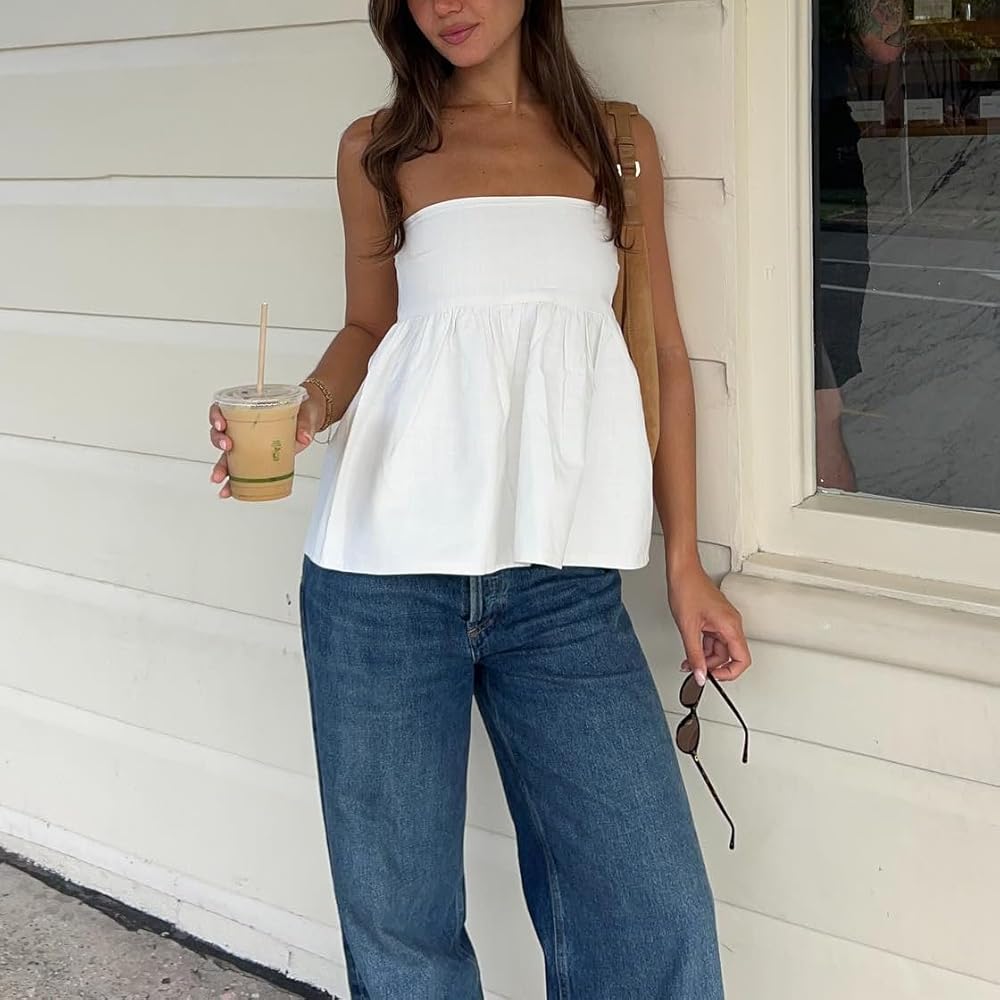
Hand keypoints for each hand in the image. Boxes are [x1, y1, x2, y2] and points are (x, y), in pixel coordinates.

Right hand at [208, 388, 324, 498]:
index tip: (222, 424)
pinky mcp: (256, 458)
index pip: (223, 409)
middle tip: (227, 446)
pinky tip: (228, 490)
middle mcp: (244, 428)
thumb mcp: (305, 412)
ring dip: (221, 466)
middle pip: (220, 433)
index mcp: (250, 410)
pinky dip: (232, 482)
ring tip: (221, 477)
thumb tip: (304, 437)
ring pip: (226, 454)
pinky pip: (239, 470)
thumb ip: (305, 424)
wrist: (310, 420)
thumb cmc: (302, 411)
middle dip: (218, 441)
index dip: (216, 416)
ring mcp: (248, 444)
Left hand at [668, 565, 750, 684]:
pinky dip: (702, 647)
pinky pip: (713, 639)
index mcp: (731, 626)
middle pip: (729, 656)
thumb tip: (700, 675)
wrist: (682, 571)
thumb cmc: (687, 589)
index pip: (742, 659)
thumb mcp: (688, 628)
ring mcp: (724, 621)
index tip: (713, 677)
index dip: (730, 673)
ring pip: (720, 648)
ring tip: (689, 660)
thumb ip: (694, 655)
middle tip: (695, 669)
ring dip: (705, 657)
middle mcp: (731, 624)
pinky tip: (691, 650)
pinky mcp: (715, 618)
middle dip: (711, 665)